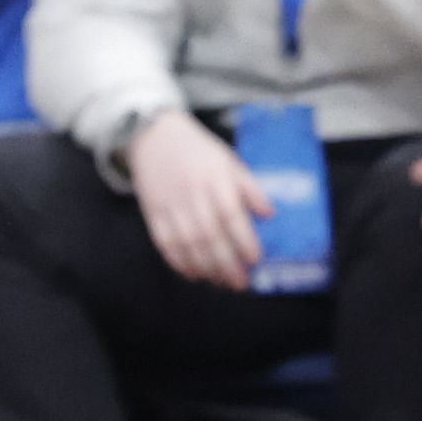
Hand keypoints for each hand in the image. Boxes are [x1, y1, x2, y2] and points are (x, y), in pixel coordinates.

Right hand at [127, 107, 270, 290]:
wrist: (153, 137)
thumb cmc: (199, 152)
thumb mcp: (229, 161)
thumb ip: (249, 188)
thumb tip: (269, 215)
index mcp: (214, 178)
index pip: (230, 214)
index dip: (243, 239)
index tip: (255, 260)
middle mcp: (191, 193)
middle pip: (209, 235)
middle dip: (226, 264)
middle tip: (241, 283)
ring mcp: (169, 204)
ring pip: (186, 243)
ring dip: (205, 267)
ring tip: (221, 282)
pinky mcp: (152, 212)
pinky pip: (164, 242)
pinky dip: (178, 262)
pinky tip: (194, 274)